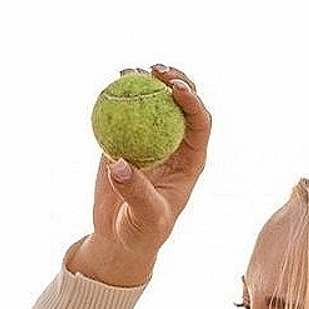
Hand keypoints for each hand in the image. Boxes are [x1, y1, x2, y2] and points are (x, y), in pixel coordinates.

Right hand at [69, 66, 211, 287]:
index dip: (192, 102)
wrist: (119, 238)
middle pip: (180, 104)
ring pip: (152, 104)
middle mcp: (173, 145)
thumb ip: (137, 192)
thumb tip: (119, 164)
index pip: (199, 123)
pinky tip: (109, 85)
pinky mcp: (124, 141)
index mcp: (190, 160)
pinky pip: (123, 115)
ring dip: (143, 82)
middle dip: (173, 80)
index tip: (175, 90)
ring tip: (128, 70)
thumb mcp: (146, 217)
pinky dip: (117, 98)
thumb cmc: (142, 232)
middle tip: (155, 71)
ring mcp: (149, 141)